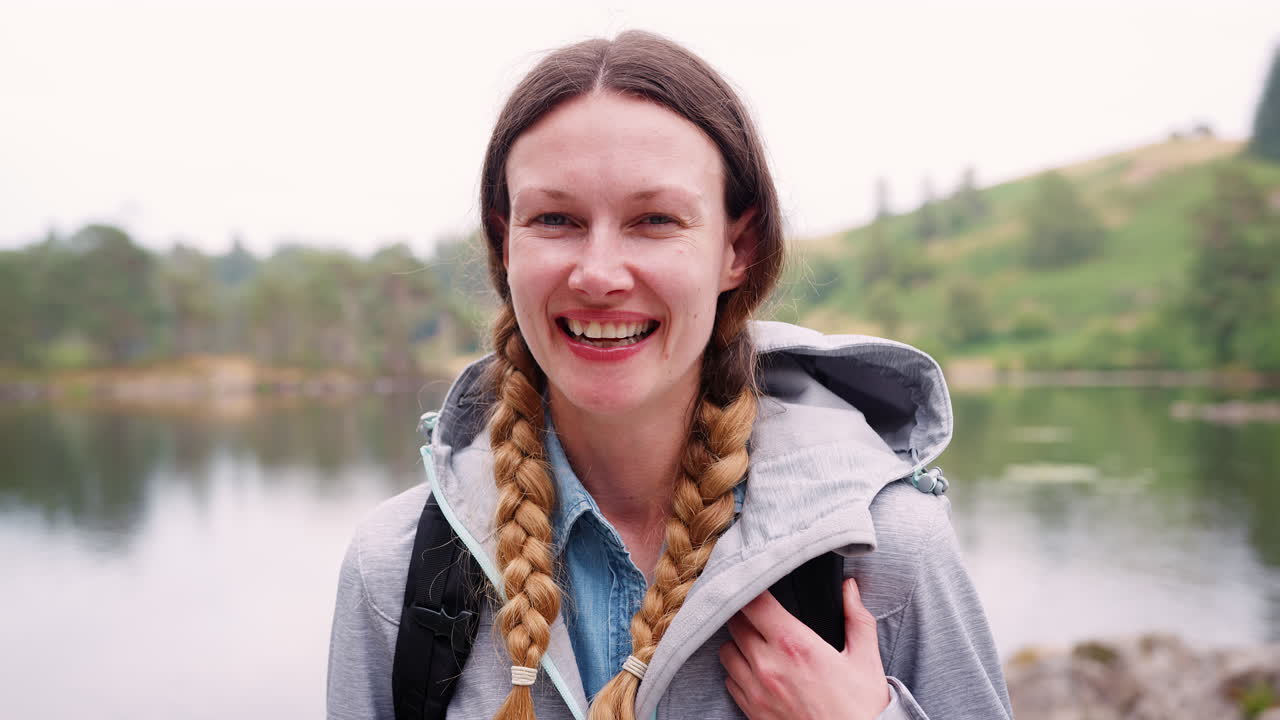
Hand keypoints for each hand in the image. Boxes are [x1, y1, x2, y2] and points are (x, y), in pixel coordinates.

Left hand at [719, 578, 889, 719]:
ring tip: (757, 642)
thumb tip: (849, 587)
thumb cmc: (861, 706)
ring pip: (726, 651)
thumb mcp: (865, 659)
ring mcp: (756, 690)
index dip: (752, 588)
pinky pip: (729, 681)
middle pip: (735, 623)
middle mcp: (768, 664)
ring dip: (738, 643)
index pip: (754, 603)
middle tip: (761, 613)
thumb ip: (856, 618)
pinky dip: (738, 671)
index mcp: (794, 644)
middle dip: (746, 614)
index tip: (759, 584)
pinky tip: (757, 670)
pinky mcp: (751, 711)